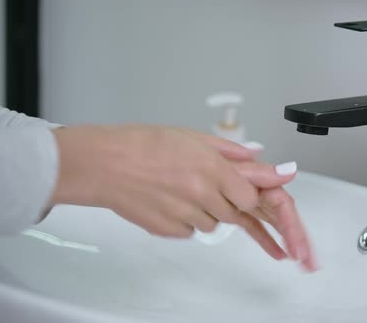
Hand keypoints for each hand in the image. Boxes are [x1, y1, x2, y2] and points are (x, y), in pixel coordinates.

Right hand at [49, 125, 316, 270]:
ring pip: (214, 224)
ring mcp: (185, 215)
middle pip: (236, 214)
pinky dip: (188, 220)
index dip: (254, 197)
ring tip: (183, 190)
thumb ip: (230, 151)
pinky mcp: (169, 230)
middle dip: (236, 208)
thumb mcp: (192, 137)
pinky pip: (191, 231)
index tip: (261, 201)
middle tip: (232, 206)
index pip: (251, 196)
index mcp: (211, 168)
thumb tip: (259, 158)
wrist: (104, 164)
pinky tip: (170, 201)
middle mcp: (202, 194)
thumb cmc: (143, 144)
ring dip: (209, 212)